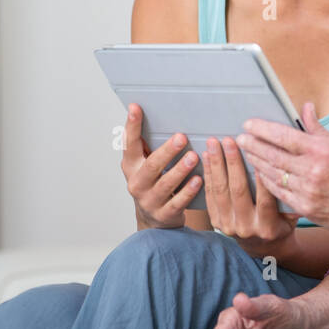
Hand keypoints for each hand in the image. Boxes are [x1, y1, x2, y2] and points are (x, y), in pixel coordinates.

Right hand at [122, 103, 200, 228]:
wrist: (153, 220)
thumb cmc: (153, 182)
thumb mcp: (145, 164)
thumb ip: (147, 143)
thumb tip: (153, 110)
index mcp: (131, 167)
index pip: (129, 144)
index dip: (132, 127)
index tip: (135, 108)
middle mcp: (137, 184)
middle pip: (151, 166)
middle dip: (167, 151)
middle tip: (182, 137)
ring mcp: (149, 201)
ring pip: (165, 184)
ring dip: (180, 170)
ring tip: (193, 157)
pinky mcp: (164, 215)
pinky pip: (178, 202)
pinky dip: (188, 191)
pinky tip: (199, 180)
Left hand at [201, 135, 299, 257]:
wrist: (263, 247)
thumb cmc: (281, 224)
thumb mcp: (292, 216)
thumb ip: (291, 198)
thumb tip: (295, 172)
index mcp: (268, 227)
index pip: (265, 199)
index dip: (261, 177)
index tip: (258, 154)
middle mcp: (247, 228)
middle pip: (238, 191)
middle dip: (233, 163)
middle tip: (229, 141)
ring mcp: (229, 225)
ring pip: (221, 191)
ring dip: (216, 165)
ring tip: (213, 144)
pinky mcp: (216, 222)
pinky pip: (210, 195)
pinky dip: (208, 174)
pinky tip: (207, 157)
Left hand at [236, 102, 328, 239]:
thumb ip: (318, 129)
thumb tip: (305, 109)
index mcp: (323, 150)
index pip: (284, 136)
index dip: (263, 129)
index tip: (249, 124)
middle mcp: (314, 170)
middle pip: (273, 155)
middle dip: (253, 145)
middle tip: (240, 138)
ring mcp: (309, 191)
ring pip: (273, 174)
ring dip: (257, 163)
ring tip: (246, 154)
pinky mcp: (307, 208)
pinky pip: (280, 193)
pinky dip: (268, 182)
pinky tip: (260, 174)